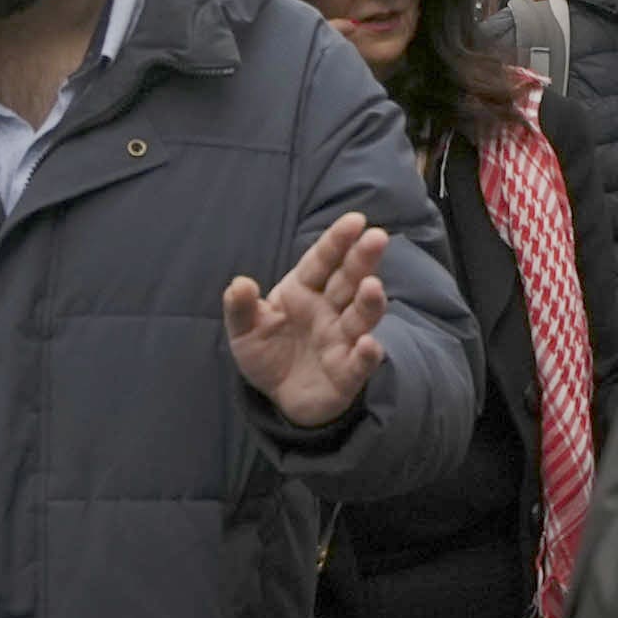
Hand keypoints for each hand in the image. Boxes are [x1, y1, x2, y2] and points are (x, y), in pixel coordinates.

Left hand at [224, 215, 393, 427]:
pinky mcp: (347, 374)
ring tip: (372, 286)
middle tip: (378, 237)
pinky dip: (367, 354)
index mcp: (304, 291)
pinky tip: (368, 344)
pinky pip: (359, 363)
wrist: (278, 397)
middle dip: (362, 259)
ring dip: (368, 302)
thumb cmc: (267, 353)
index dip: (337, 241)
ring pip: (360, 317)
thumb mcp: (244, 331)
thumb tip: (239, 283)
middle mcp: (329, 310)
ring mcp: (341, 340)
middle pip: (348, 281)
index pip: (322, 261)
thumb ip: (240, 307)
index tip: (355, 220)